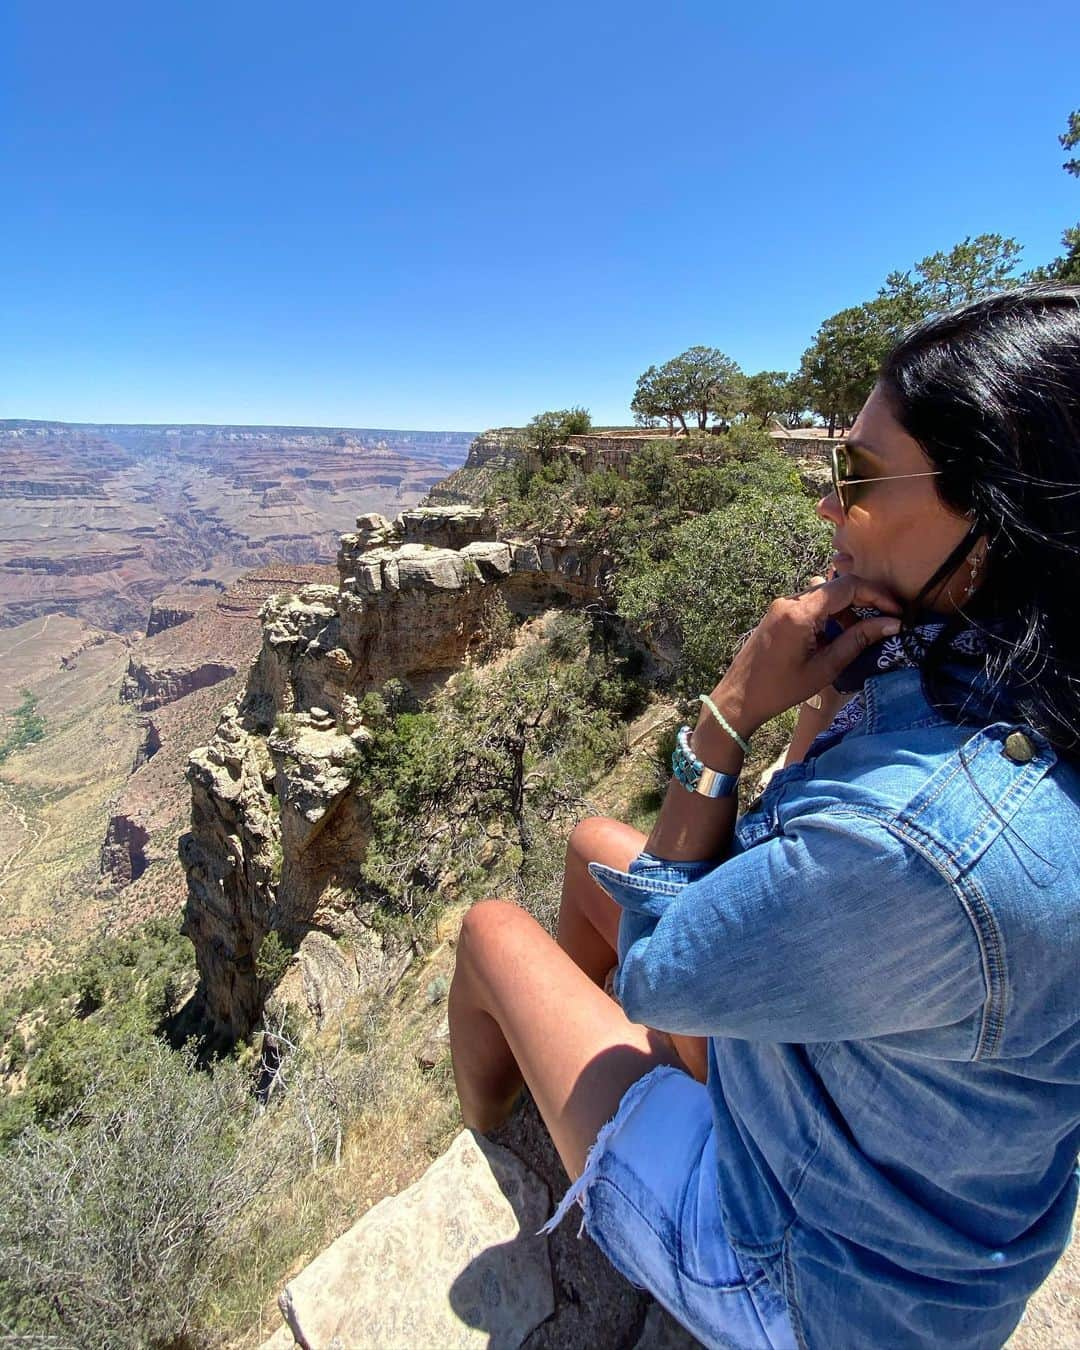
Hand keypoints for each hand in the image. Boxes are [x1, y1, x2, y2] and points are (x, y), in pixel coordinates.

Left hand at [706, 573, 901, 738]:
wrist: (738, 699)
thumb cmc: (780, 690)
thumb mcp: (825, 668)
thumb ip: (858, 641)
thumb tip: (892, 624)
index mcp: (799, 612)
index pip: (847, 586)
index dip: (877, 595)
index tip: (897, 611)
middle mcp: (789, 601)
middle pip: (837, 587)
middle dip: (865, 601)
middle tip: (886, 621)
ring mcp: (781, 605)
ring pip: (825, 595)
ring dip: (847, 609)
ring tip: (861, 635)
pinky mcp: (778, 613)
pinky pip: (811, 604)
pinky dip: (830, 614)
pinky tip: (837, 637)